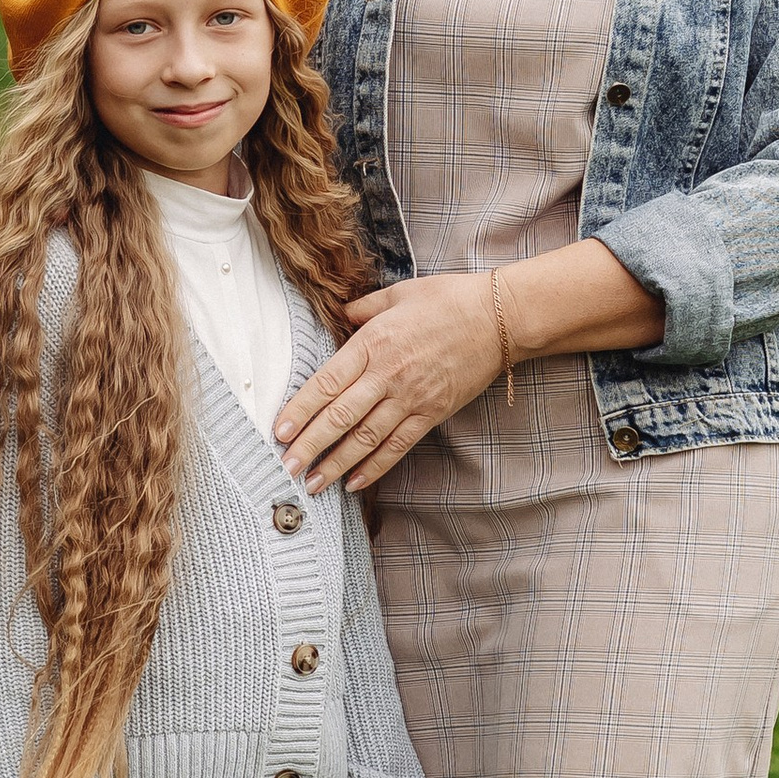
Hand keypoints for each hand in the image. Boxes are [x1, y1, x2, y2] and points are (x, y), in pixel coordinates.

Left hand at [274, 274, 501, 493]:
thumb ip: (363, 308)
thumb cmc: (449, 299)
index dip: (300, 410)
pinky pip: (397, 446)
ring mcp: (411, 398)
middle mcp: (388, 375)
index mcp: (373, 343)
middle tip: (286, 468)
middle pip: (340, 418)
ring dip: (336, 464)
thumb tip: (341, 314)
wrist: (500, 318)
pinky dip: (374, 467)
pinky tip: (353, 482)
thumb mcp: (399, 293)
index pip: (327, 383)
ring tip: (313, 484)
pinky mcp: (432, 414)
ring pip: (365, 439)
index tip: (278, 431)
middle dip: (309, 446)